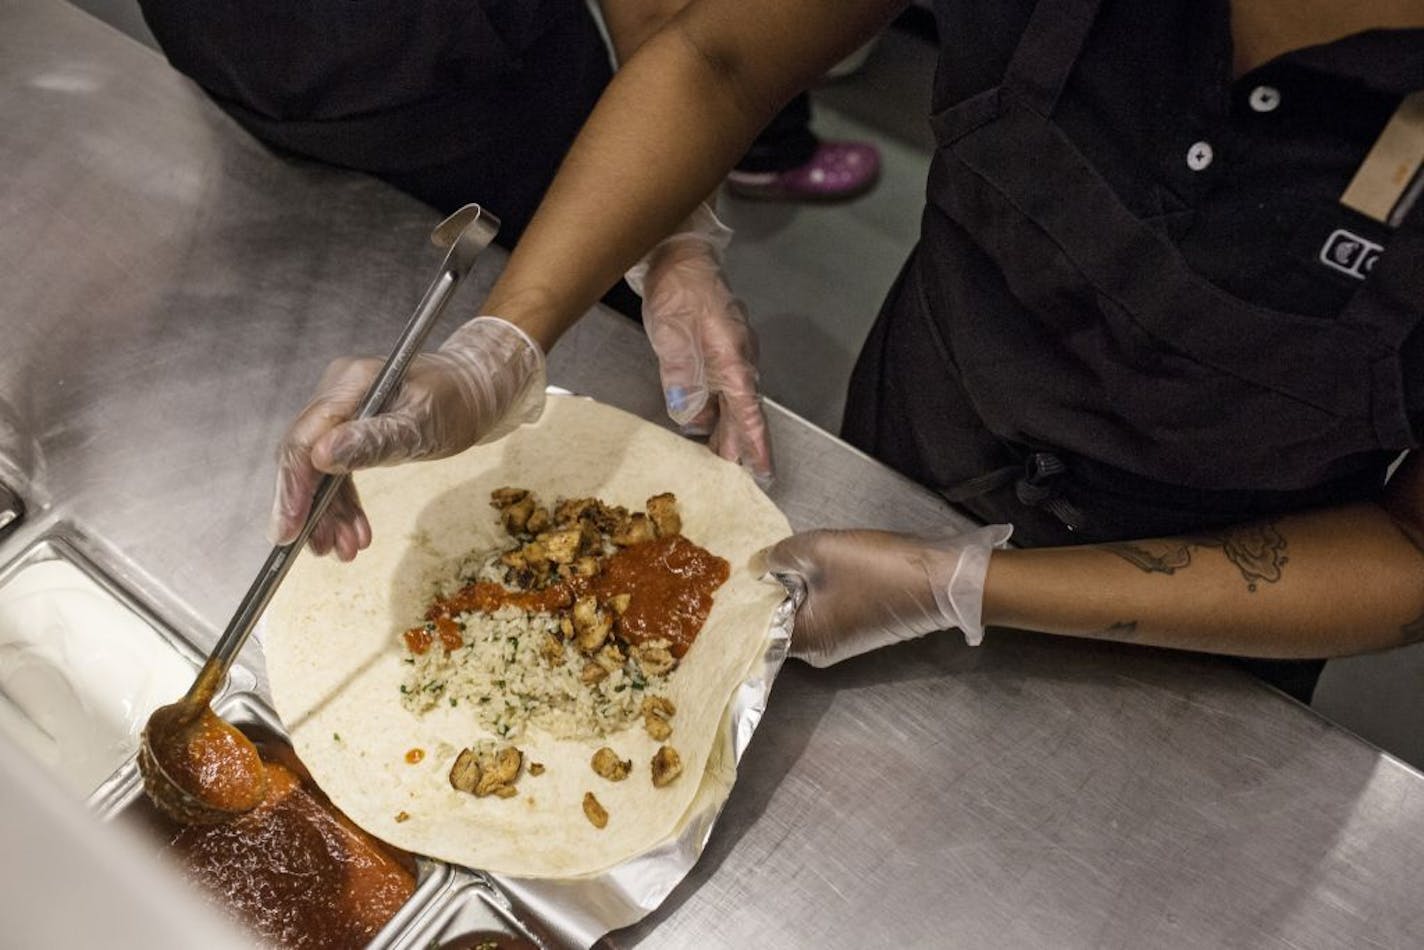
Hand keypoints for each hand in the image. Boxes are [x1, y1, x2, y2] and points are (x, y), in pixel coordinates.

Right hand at [268, 316, 545, 559]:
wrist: (476, 392)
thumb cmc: (457, 402)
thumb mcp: (422, 425)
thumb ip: (374, 440)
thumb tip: (322, 458)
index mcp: (350, 384)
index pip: (303, 439)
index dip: (293, 488)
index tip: (291, 530)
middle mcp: (337, 394)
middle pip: (304, 457)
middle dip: (311, 508)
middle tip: (323, 549)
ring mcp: (342, 412)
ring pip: (320, 471)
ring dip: (329, 513)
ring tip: (345, 551)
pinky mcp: (350, 429)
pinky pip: (337, 471)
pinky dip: (344, 503)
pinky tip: (354, 533)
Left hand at [626, 205, 772, 483]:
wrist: (676, 252)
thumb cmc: (677, 289)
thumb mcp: (672, 335)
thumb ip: (682, 377)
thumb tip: (690, 416)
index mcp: (732, 358)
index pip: (749, 411)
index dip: (755, 444)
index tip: (763, 471)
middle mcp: (738, 358)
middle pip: (743, 410)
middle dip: (740, 443)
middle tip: (735, 475)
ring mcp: (729, 351)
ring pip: (732, 399)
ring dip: (726, 427)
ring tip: (718, 456)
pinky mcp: (716, 346)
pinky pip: (720, 385)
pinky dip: (714, 406)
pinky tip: (701, 419)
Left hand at [765, 524, 1012, 666]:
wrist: (943, 579)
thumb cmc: (877, 568)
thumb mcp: (819, 550)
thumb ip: (779, 557)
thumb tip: (755, 566)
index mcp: (804, 641)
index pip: (757, 629)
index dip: (743, 601)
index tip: (729, 577)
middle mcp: (819, 651)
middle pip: (778, 620)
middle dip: (767, 591)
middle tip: (749, 559)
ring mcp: (841, 641)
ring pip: (801, 611)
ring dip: (791, 586)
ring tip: (776, 557)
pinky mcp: (858, 627)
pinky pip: (822, 608)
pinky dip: (812, 589)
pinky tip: (807, 565)